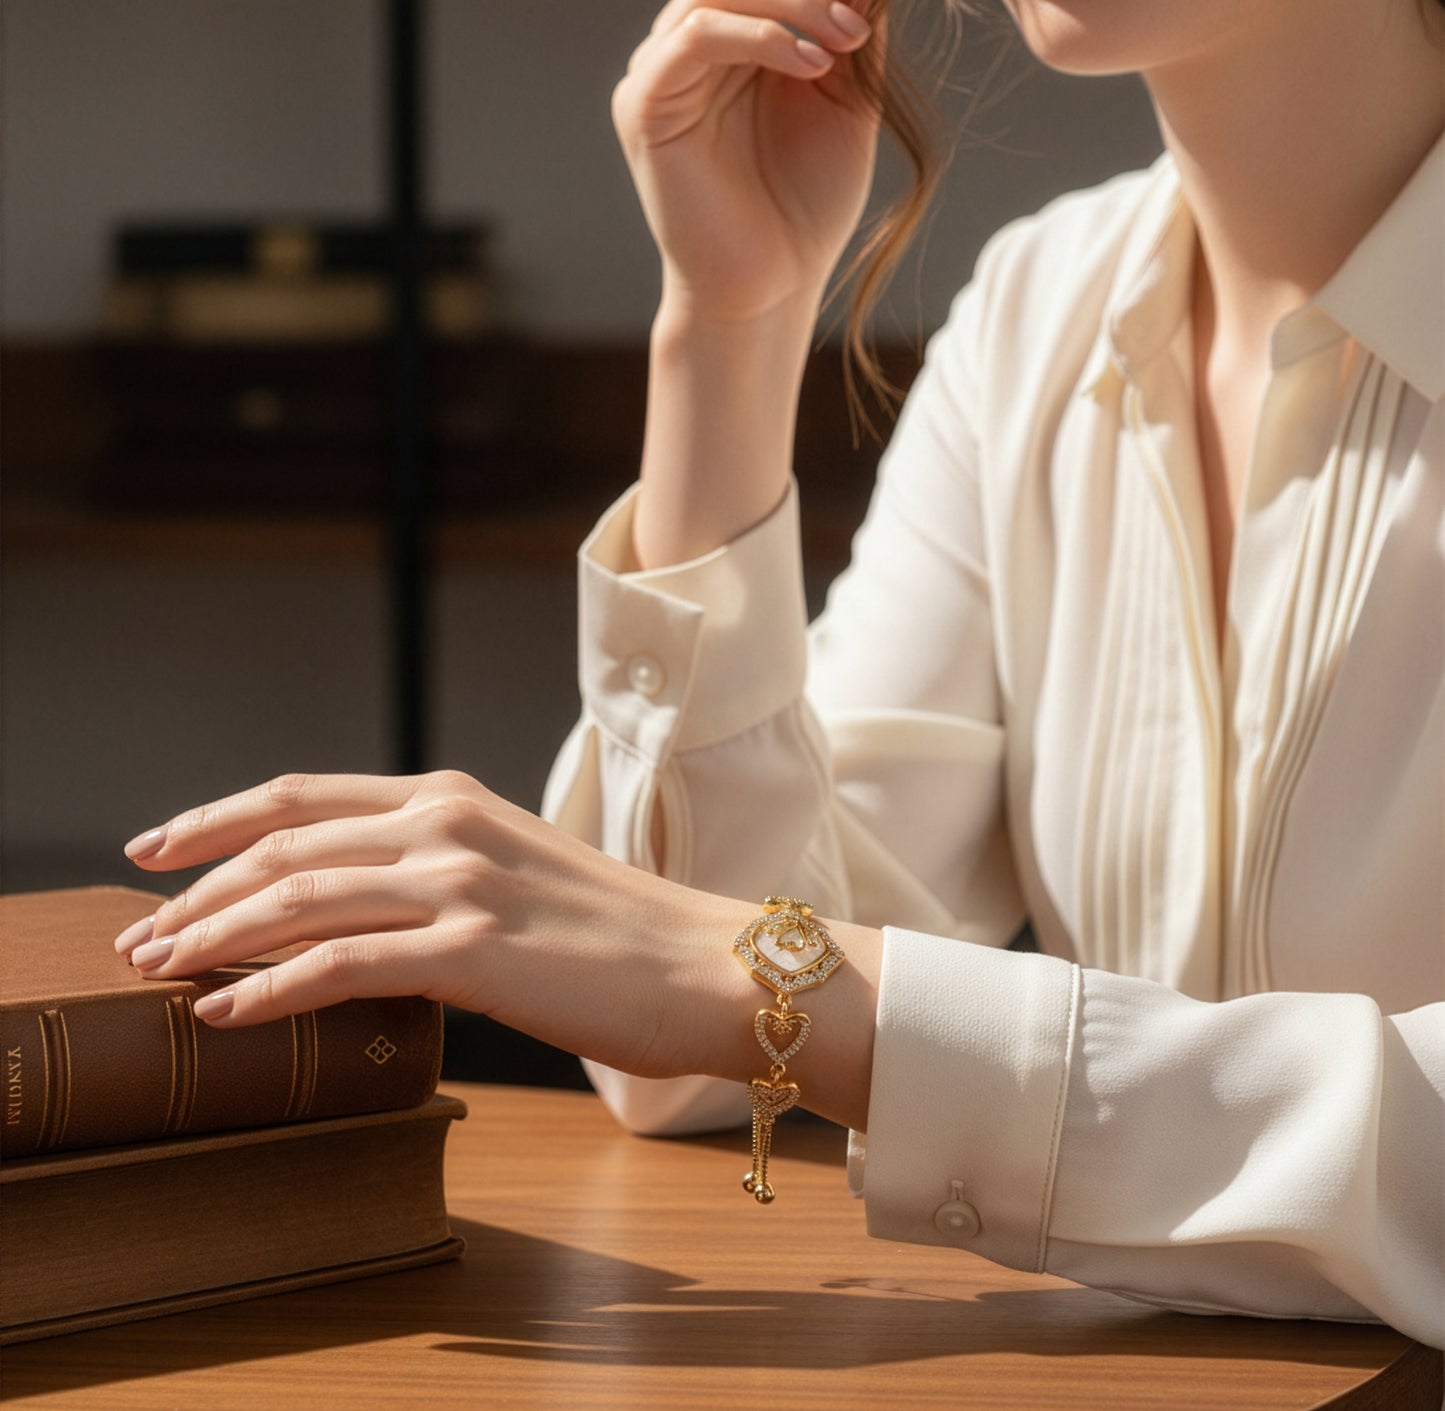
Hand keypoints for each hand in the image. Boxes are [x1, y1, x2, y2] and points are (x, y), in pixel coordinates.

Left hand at [115, 771, 749, 1080]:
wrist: (705, 964)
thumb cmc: (618, 933)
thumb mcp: (516, 873)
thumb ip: (439, 873)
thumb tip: (362, 916)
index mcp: (452, 799)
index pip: (303, 795)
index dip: (216, 820)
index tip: (156, 851)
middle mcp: (446, 824)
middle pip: (283, 843)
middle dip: (195, 890)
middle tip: (138, 935)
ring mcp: (460, 882)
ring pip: (300, 896)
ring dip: (213, 936)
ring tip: (157, 973)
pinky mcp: (475, 949)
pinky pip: (344, 964)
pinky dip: (271, 989)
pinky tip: (225, 1014)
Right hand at [614, 0, 881, 324]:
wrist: (768, 287)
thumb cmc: (804, 208)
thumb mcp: (845, 100)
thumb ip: (850, 33)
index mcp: (729, 45)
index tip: (874, 5)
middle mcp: (687, 51)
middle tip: (861, 20)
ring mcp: (659, 75)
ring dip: (791, 5)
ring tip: (847, 41)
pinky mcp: (644, 104)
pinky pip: (694, 37)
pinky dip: (758, 36)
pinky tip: (813, 65)